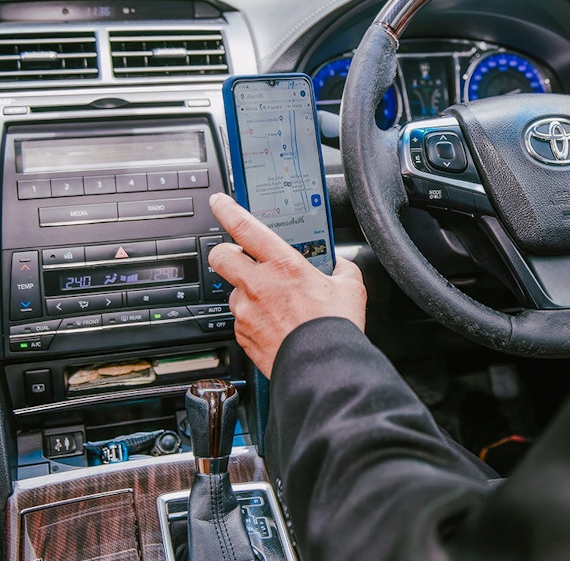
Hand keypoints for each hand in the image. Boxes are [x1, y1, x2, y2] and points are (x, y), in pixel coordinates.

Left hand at [207, 193, 366, 377]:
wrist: (323, 368)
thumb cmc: (335, 328)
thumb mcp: (350, 287)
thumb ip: (342, 268)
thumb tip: (341, 264)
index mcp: (283, 264)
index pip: (244, 226)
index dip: (227, 209)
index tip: (219, 202)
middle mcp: (258, 284)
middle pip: (220, 256)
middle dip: (225, 252)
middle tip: (240, 256)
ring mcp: (246, 311)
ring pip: (233, 291)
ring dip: (247, 292)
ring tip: (274, 304)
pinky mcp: (243, 334)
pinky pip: (240, 319)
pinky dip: (253, 319)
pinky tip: (274, 325)